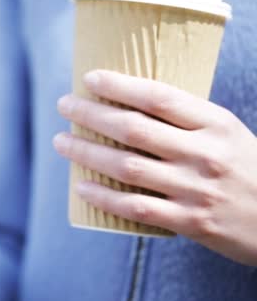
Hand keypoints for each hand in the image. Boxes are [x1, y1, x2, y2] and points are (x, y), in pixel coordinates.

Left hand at [54, 70, 256, 265]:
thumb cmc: (247, 169)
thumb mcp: (227, 134)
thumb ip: (186, 122)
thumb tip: (128, 104)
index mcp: (216, 124)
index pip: (160, 97)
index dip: (120, 85)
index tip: (90, 78)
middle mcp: (204, 154)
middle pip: (134, 129)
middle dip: (91, 114)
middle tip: (64, 105)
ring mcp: (195, 189)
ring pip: (127, 166)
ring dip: (87, 152)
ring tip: (61, 142)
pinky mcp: (190, 222)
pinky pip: (135, 207)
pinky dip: (104, 197)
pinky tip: (81, 186)